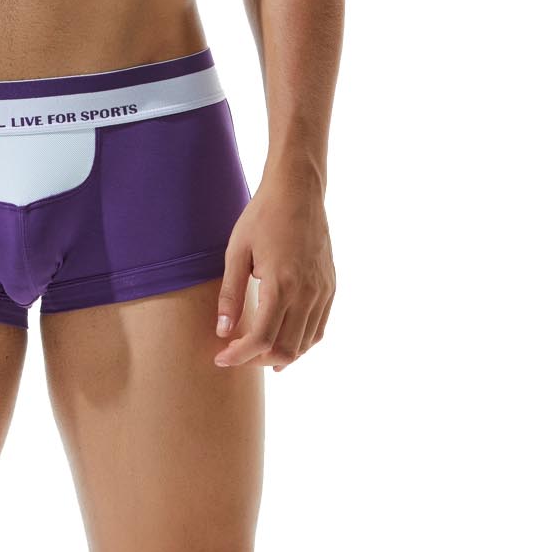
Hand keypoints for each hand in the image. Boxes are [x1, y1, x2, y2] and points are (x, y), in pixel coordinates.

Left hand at [213, 170, 334, 370]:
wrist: (298, 192)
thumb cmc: (263, 216)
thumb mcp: (237, 251)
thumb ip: (230, 294)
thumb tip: (223, 331)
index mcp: (281, 284)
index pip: (262, 339)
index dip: (240, 356)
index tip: (221, 358)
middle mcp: (307, 293)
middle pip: (285, 348)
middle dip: (257, 360)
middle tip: (235, 354)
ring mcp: (322, 292)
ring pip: (305, 344)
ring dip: (280, 356)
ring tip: (256, 355)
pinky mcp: (330, 287)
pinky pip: (319, 329)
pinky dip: (301, 343)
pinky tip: (283, 342)